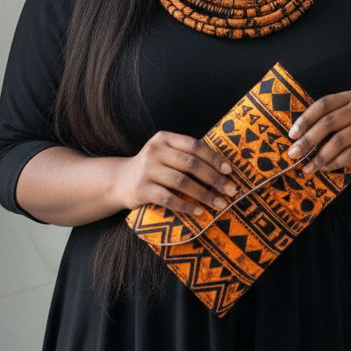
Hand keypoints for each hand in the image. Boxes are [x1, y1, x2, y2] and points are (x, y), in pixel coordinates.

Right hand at [114, 131, 237, 216]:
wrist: (120, 181)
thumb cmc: (153, 168)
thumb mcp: (166, 153)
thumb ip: (187, 156)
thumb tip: (223, 169)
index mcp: (164, 138)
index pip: (194, 145)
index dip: (213, 158)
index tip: (229, 170)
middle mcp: (154, 151)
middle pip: (191, 164)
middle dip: (214, 178)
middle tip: (231, 190)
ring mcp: (147, 170)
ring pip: (182, 182)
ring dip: (204, 195)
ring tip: (220, 204)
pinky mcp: (142, 189)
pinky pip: (169, 199)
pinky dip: (186, 206)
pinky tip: (199, 212)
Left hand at [285, 91, 350, 176]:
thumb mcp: (339, 125)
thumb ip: (321, 125)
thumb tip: (293, 138)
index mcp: (349, 97)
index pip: (323, 104)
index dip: (306, 119)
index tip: (292, 135)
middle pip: (329, 122)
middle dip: (308, 140)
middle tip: (294, 154)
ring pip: (339, 141)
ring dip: (319, 156)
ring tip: (307, 167)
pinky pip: (350, 154)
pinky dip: (334, 163)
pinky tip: (324, 168)